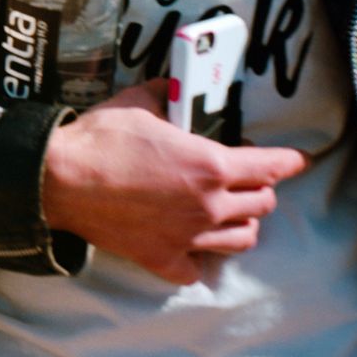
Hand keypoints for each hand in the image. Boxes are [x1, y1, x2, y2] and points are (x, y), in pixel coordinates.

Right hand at [41, 80, 309, 284]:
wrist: (59, 180)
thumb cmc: (98, 140)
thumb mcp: (134, 103)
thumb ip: (162, 95)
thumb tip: (169, 87)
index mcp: (210, 165)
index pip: (269, 167)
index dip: (288, 162)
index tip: (297, 161)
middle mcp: (209, 204)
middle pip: (262, 204)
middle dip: (261, 189)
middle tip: (248, 181)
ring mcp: (189, 236)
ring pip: (242, 239)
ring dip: (242, 224)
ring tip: (230, 214)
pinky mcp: (163, 258)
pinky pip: (196, 268)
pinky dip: (197, 259)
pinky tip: (188, 245)